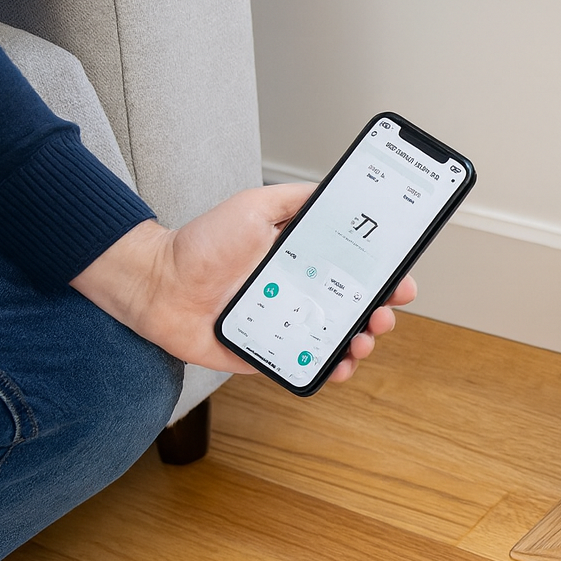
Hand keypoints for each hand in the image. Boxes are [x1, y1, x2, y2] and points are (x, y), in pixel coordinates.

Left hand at [71, 184, 416, 383]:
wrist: (159, 284)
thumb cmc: (200, 245)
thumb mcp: (252, 207)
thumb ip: (293, 199)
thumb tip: (333, 190)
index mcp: (304, 260)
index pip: (356, 270)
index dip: (385, 276)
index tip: (401, 280)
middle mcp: (301, 293)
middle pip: (357, 308)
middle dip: (381, 313)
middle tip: (383, 313)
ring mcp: (288, 324)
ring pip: (340, 339)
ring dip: (362, 342)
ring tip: (362, 339)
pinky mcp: (270, 353)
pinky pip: (307, 365)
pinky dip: (330, 369)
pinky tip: (338, 364)